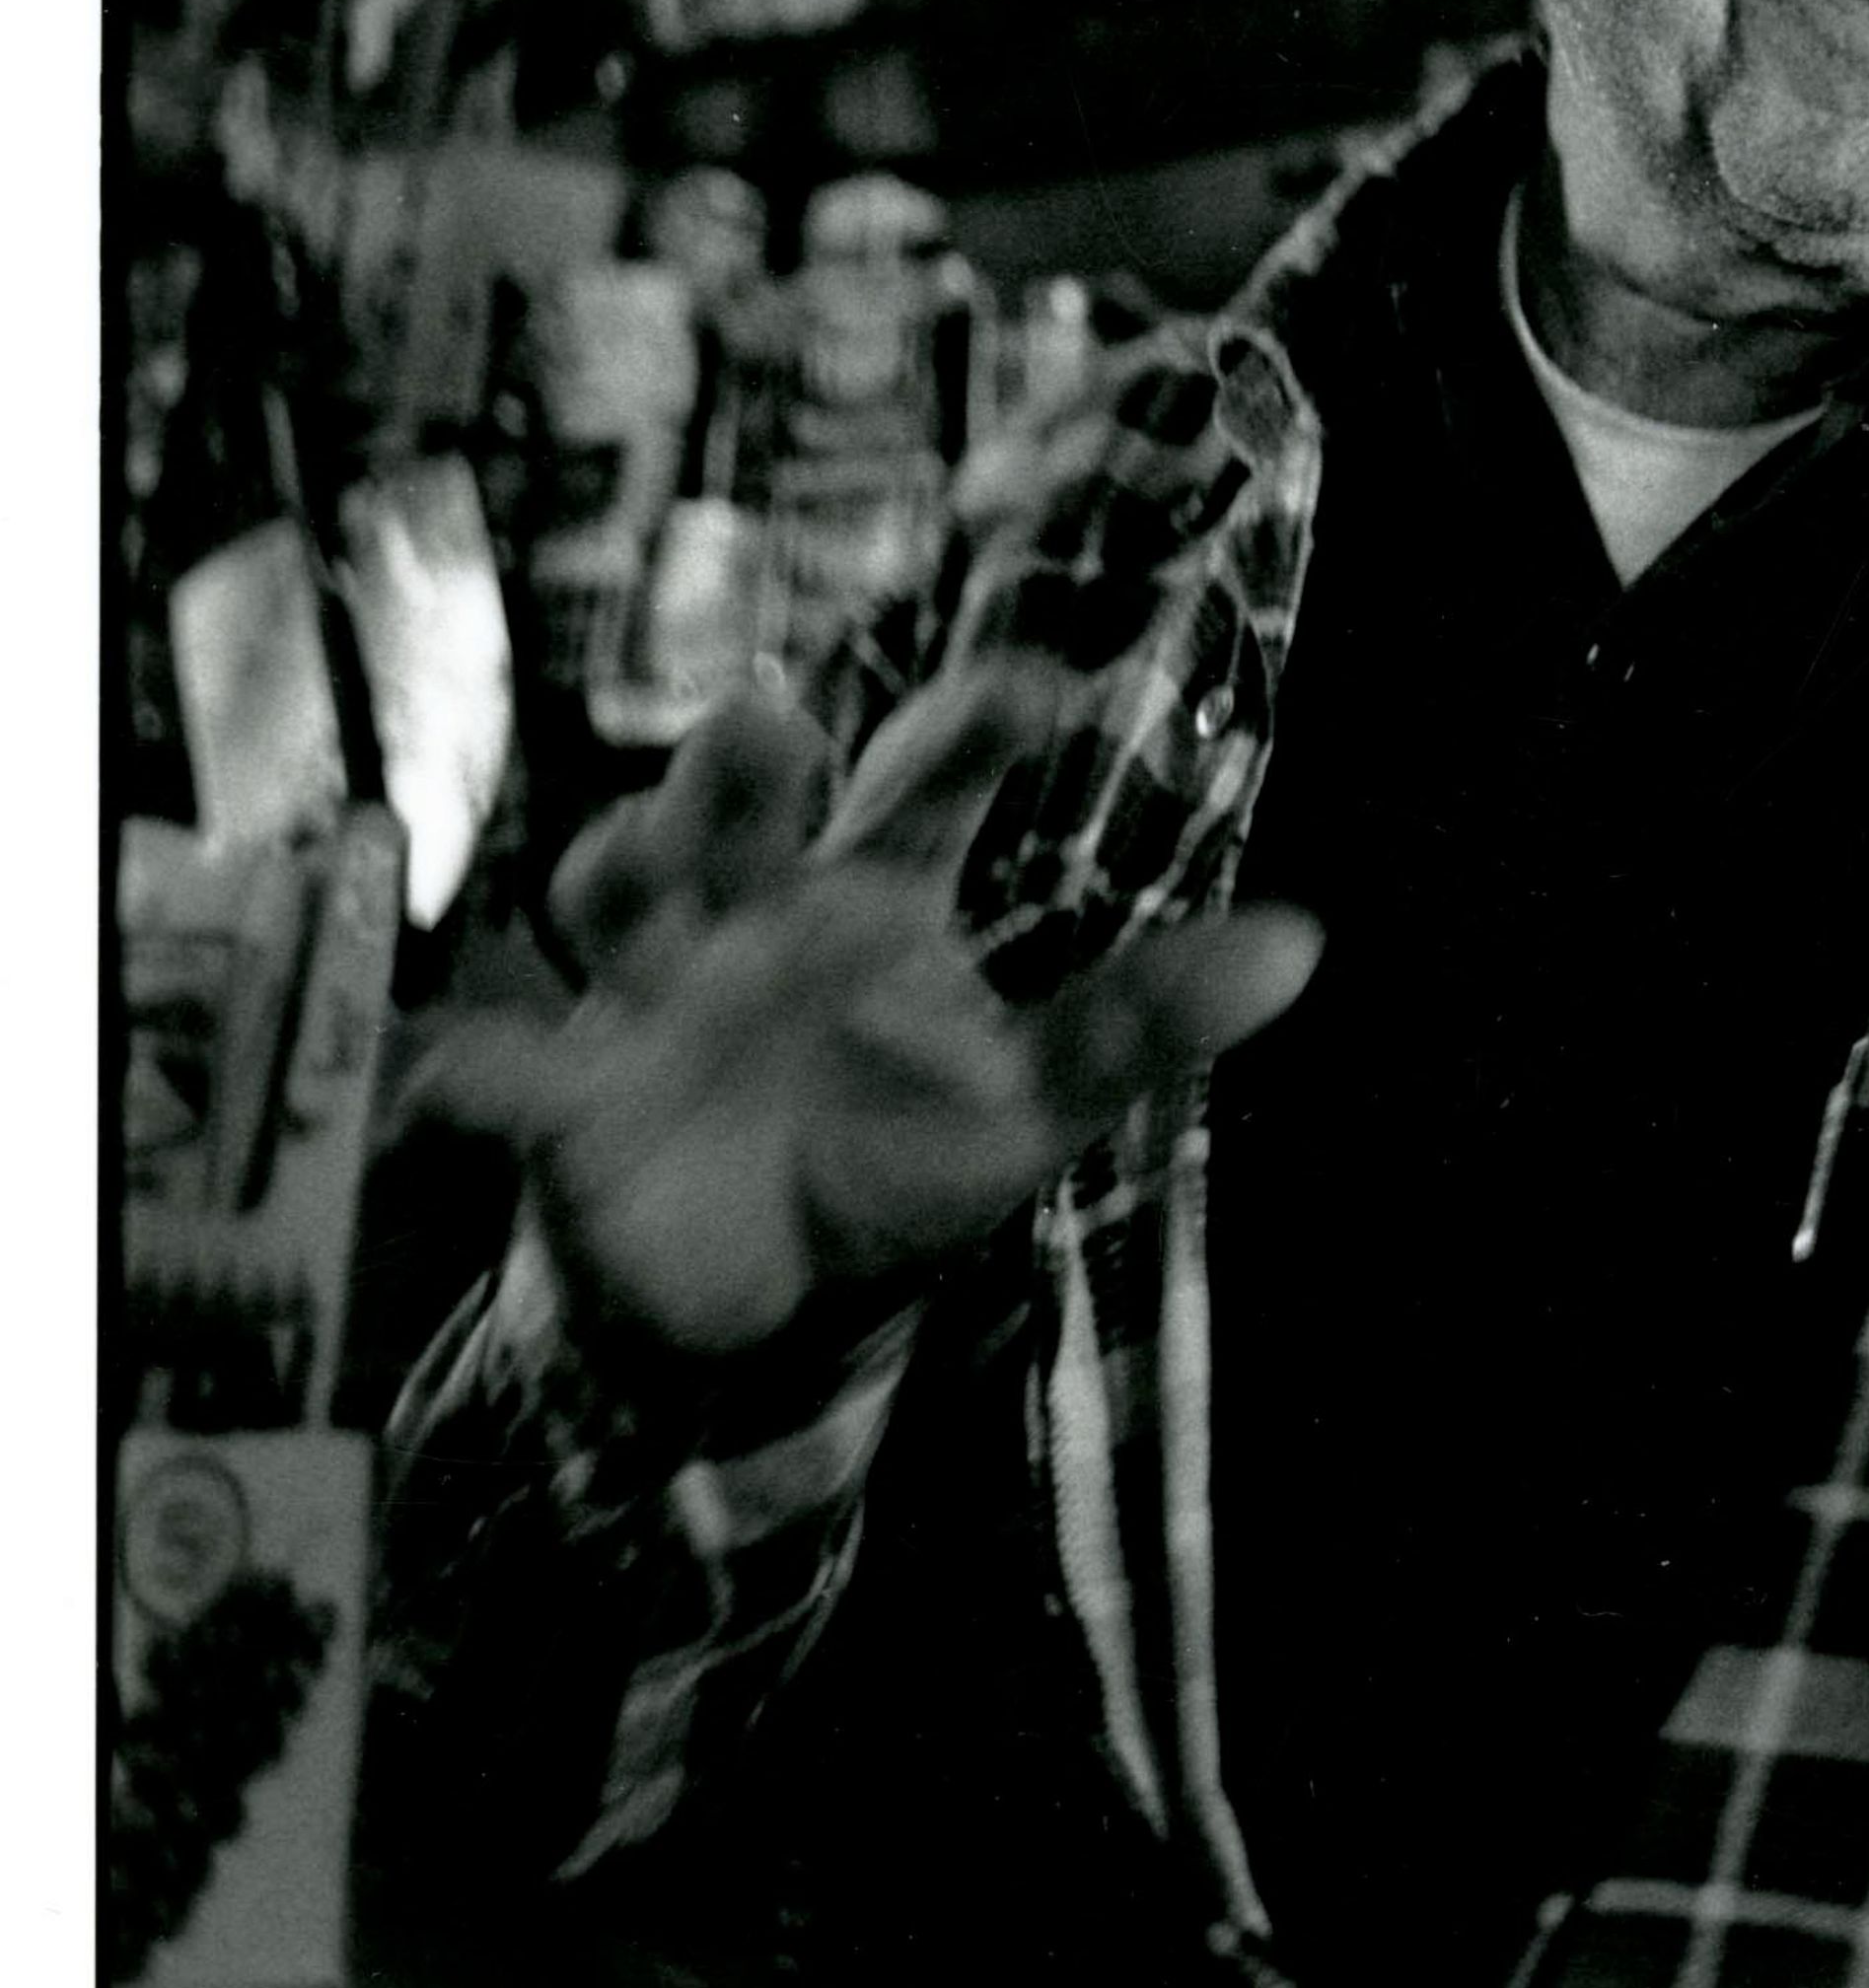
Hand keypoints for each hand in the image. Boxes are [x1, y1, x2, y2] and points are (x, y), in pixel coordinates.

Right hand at [423, 667, 1319, 1378]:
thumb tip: (1301, 945)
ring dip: (622, 863)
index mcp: (876, 893)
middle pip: (746, 804)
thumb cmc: (900, 1156)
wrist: (766, 1301)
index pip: (928, 784)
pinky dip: (467, 1074)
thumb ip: (1146, 1020)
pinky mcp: (568, 1097)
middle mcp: (756, 910)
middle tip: (773, 720)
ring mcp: (652, 991)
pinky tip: (447, 1082)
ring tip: (636, 852)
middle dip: (749, 760)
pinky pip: (504, 1073)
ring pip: (618, 893)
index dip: (972, 730)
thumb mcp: (1033, 1101)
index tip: (1033, 685)